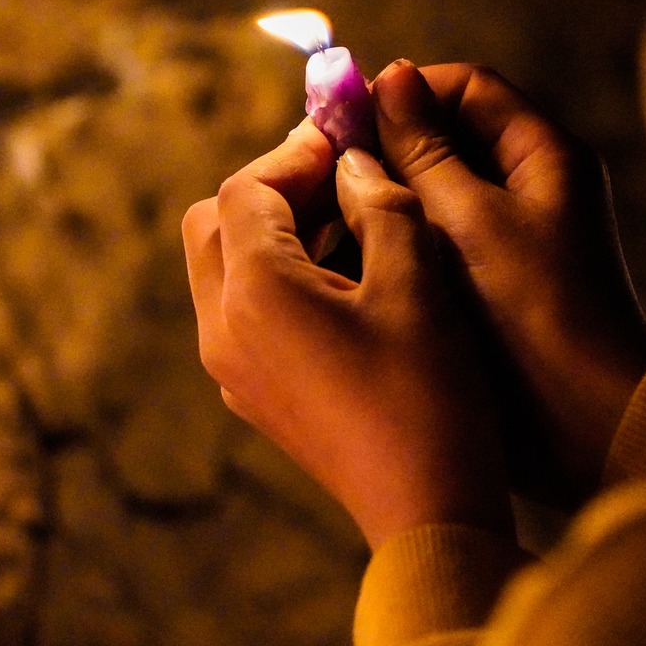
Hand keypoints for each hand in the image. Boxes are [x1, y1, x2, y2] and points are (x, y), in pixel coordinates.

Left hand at [183, 120, 509, 548]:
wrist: (428, 510)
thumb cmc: (431, 391)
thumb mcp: (417, 279)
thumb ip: (380, 202)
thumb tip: (351, 163)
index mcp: (254, 292)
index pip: (246, 188)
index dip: (296, 152)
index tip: (349, 136)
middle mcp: (221, 328)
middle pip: (215, 222)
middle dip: (272, 187)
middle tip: (341, 175)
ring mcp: (231, 369)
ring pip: (222, 267)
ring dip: (272, 231)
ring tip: (350, 221)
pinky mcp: (253, 396)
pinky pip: (242, 312)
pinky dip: (276, 278)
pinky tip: (345, 281)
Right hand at [373, 63, 645, 505]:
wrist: (587, 424)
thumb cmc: (540, 318)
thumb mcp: (472, 221)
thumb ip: (425, 150)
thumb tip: (390, 77)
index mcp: (545, 156)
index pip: (467, 87)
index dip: (405, 91)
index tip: (344, 115)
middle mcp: (533, 188)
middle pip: (448, 137)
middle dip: (387, 146)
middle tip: (325, 167)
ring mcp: (512, 238)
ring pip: (434, 193)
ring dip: (386, 198)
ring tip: (332, 219)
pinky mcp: (491, 286)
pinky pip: (435, 242)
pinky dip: (396, 242)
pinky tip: (354, 263)